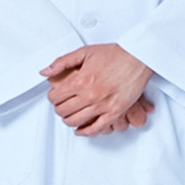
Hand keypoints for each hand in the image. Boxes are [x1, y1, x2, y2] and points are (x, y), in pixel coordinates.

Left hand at [41, 43, 156, 136]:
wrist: (139, 57)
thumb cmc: (115, 54)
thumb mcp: (84, 52)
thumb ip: (62, 62)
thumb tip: (45, 72)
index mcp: (81, 80)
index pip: (55, 98)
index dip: (52, 97)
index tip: (56, 96)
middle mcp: (90, 94)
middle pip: (63, 111)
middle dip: (60, 109)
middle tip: (63, 105)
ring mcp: (103, 105)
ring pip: (76, 122)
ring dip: (69, 120)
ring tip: (71, 115)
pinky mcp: (115, 111)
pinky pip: (96, 128)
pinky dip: (85, 132)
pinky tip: (81, 130)